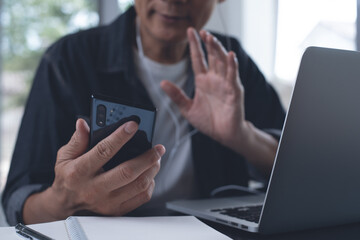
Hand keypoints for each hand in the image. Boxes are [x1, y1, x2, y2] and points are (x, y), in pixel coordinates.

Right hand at [23, 119, 164, 223]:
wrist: (64, 207)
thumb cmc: (67, 178)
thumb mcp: (64, 157)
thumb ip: (76, 140)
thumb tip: (84, 123)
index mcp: (80, 172)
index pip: (103, 151)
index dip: (120, 136)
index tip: (133, 125)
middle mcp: (94, 188)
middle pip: (127, 172)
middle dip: (147, 157)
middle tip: (158, 148)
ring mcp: (107, 202)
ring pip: (138, 185)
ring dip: (152, 169)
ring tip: (157, 159)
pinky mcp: (116, 210)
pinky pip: (141, 198)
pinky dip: (150, 184)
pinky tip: (150, 174)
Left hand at [161, 27, 245, 149]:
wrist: (223, 135)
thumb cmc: (208, 121)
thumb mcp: (187, 108)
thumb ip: (176, 95)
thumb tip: (162, 83)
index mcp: (203, 81)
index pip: (198, 59)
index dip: (195, 45)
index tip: (190, 31)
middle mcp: (214, 79)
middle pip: (211, 57)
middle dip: (208, 43)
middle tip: (203, 31)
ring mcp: (225, 84)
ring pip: (222, 62)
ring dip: (218, 50)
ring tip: (211, 39)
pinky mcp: (234, 92)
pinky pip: (233, 76)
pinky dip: (232, 66)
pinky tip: (229, 55)